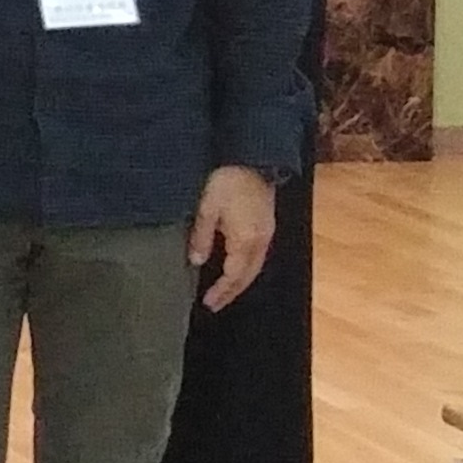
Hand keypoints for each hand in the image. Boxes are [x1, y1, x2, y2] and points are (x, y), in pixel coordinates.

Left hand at [189, 165, 277, 309]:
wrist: (253, 159)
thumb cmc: (228, 181)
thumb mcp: (208, 208)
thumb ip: (202, 236)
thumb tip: (195, 261)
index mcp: (245, 240)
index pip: (233, 275)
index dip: (221, 291)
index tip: (208, 303)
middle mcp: (260, 241)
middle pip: (248, 276)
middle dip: (232, 292)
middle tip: (216, 304)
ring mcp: (267, 233)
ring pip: (255, 267)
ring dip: (240, 282)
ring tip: (224, 291)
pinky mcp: (267, 224)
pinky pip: (258, 255)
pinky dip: (247, 268)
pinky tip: (237, 268)